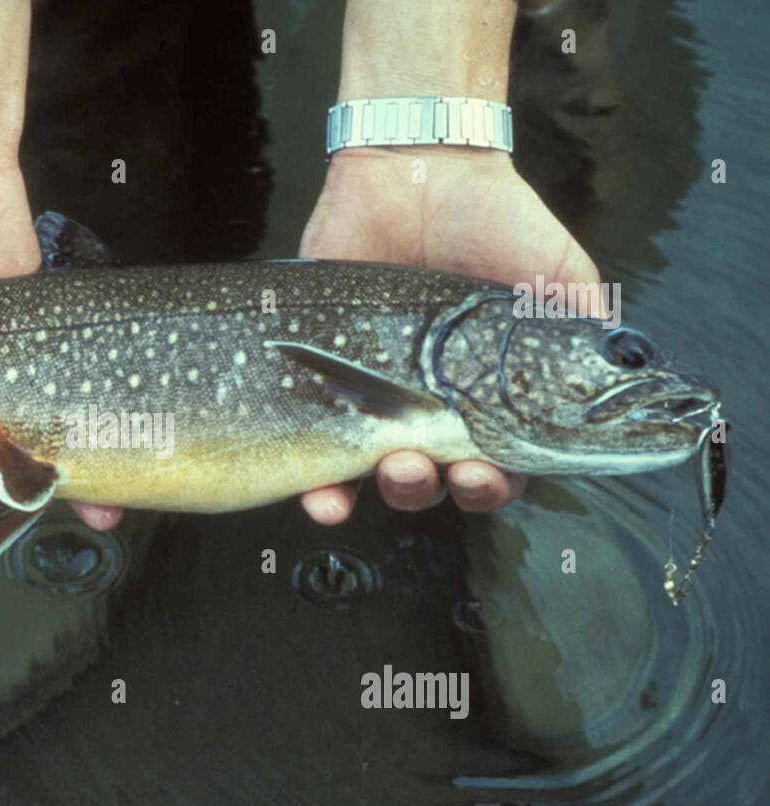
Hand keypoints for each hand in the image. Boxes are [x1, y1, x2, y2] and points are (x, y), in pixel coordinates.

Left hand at [295, 145, 600, 520]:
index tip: (483, 473)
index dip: (490, 487)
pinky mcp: (321, 382)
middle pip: (435, 483)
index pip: (494, 469)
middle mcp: (431, 410)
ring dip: (388, 488)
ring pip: (377, 476)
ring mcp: (373, 400)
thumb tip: (624, 384)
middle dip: (432, 488)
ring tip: (392, 464)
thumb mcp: (558, 275)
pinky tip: (322, 498)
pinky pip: (315, 453)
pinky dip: (318, 490)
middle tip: (430, 466)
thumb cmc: (495, 222)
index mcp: (489, 400)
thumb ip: (586, 332)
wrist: (415, 172)